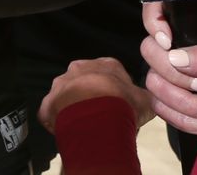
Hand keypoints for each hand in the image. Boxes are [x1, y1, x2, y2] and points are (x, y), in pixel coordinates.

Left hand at [37, 57, 154, 132]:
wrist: (97, 117)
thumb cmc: (123, 105)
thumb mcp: (146, 100)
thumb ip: (145, 97)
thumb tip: (147, 100)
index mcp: (105, 65)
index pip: (111, 74)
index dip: (116, 91)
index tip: (119, 105)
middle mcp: (80, 69)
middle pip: (86, 83)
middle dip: (92, 97)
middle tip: (102, 115)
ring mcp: (61, 85)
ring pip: (67, 96)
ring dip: (74, 107)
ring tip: (86, 125)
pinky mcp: (48, 103)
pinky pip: (52, 113)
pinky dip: (59, 122)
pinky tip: (70, 131)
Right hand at [139, 0, 196, 134]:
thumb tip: (177, 58)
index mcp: (194, 30)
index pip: (159, 8)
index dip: (154, 20)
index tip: (167, 42)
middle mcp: (176, 48)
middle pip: (149, 49)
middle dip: (175, 74)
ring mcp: (168, 75)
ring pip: (153, 82)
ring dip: (184, 102)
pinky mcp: (165, 100)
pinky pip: (159, 108)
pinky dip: (184, 119)